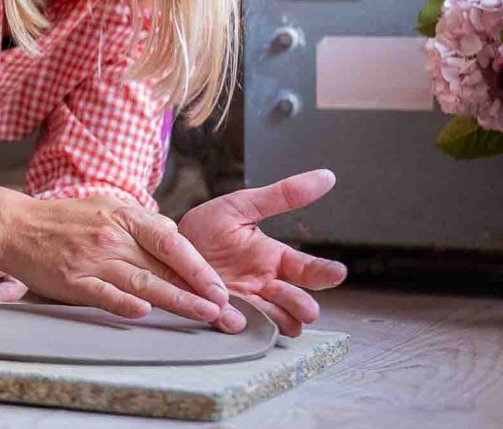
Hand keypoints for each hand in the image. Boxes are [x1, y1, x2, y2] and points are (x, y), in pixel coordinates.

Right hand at [0, 197, 242, 329]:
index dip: (199, 266)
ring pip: (142, 282)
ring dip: (176, 300)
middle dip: (199, 290)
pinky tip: (143, 313)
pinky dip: (123, 303)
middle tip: (225, 310)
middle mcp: (112, 237)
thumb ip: (142, 224)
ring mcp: (93, 259)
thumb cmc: (64, 220)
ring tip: (203, 314)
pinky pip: (103, 293)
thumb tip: (175, 236)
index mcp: (124, 217)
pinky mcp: (73, 281)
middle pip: (164, 267)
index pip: (172, 242)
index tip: (219, 288)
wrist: (16, 227)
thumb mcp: (107, 207)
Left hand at [176, 169, 348, 337]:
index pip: (308, 269)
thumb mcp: (242, 205)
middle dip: (303, 305)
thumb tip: (326, 176)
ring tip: (274, 312)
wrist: (165, 247)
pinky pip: (235, 325)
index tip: (337, 273)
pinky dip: (237, 324)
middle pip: (297, 302)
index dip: (325, 272)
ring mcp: (244, 303)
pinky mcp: (220, 315)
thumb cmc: (206, 228)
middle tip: (306, 306)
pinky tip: (234, 317)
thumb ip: (281, 195)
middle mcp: (264, 285)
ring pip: (275, 321)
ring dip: (278, 319)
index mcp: (273, 259)